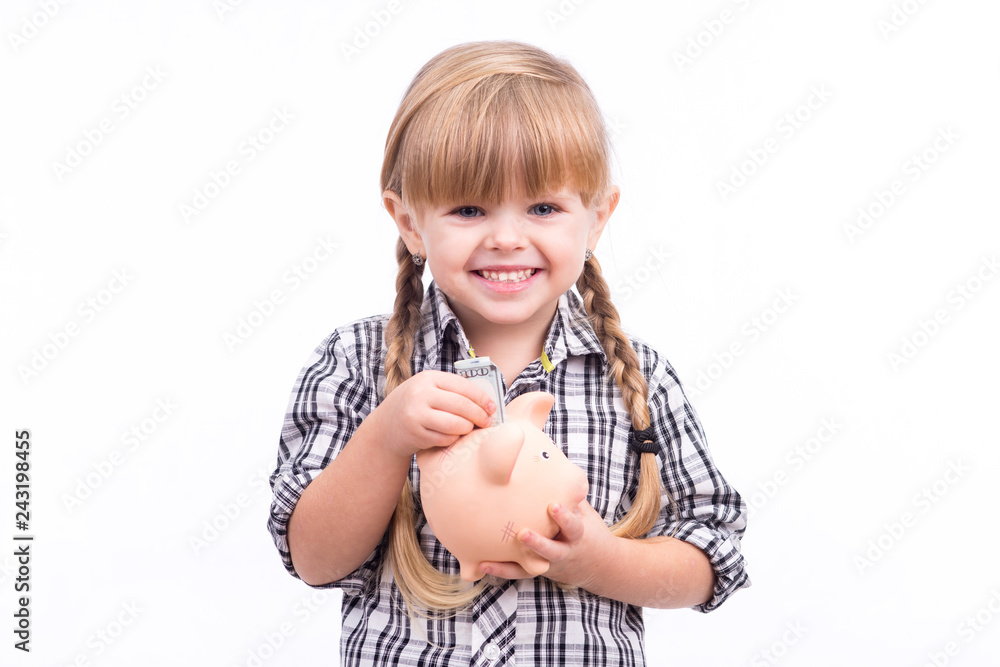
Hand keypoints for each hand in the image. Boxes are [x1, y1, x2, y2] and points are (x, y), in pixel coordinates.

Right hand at [370, 370, 495, 458]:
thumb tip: (486, 400)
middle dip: (479, 415)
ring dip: (467, 428)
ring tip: (469, 429)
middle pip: (461, 405)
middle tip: (487, 422)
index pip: (463, 386)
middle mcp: (420, 394)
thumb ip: (451, 390)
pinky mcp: (416, 434)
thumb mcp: (428, 389)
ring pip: (455, 424)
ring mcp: (417, 414)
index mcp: (428, 378)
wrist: (386, 427)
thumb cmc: (415, 406)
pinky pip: (446, 438)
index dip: (481, 397)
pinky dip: (453, 438)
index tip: (492, 407)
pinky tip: (451, 435)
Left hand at [479, 500, 619, 589]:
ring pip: (532, 565)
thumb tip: (555, 463)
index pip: (573, 527)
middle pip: (551, 551)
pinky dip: (502, 570)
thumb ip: (571, 495)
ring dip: (511, 562)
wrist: (598, 565)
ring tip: (489, 558)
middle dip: (538, 543)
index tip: (553, 506)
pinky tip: (483, 564)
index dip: (564, 517)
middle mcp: (564, 552)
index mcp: (577, 535)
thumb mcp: (585, 512)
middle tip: (522, 534)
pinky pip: (520, 572)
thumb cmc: (587, 530)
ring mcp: (550, 564)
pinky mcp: (538, 570)